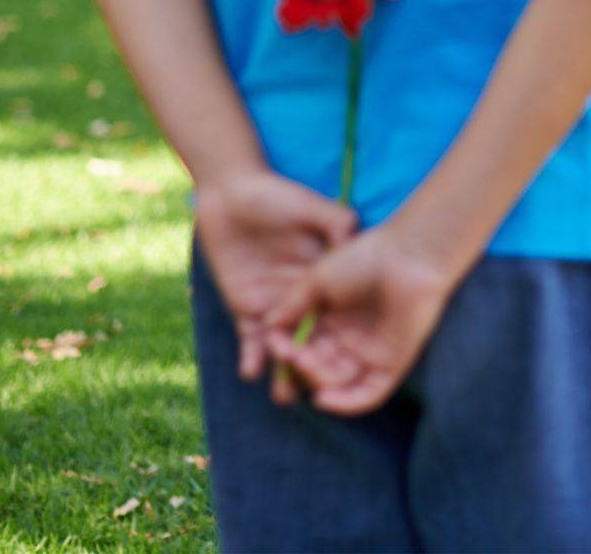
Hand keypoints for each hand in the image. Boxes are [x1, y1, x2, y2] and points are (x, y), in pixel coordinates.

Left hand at [193, 169, 358, 385]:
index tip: (348, 363)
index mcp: (326, 276)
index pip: (339, 315)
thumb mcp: (312, 207)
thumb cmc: (277, 196)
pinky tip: (250, 371)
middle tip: (317, 394)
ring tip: (285, 396)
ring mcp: (276, 305)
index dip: (343, 340)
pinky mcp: (247, 308)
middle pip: (315, 340)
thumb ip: (337, 221)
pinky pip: (250, 341)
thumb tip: (357, 240)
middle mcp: (304, 297)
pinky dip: (251, 358)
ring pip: (285, 349)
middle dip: (316, 369)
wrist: (232, 194)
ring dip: (284, 374)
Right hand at [260, 222, 462, 414]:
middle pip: (318, 367)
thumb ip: (293, 303)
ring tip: (306, 364)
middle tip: (291, 355)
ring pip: (338, 383)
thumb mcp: (318, 278)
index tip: (271, 344)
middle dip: (301, 366)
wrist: (409, 255)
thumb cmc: (364, 258)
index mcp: (333, 319)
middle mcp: (351, 339)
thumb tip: (267, 327)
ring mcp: (372, 353)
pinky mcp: (393, 364)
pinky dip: (346, 403)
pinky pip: (368, 393)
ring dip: (318, 381)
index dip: (285, 349)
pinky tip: (323, 399)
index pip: (303, 346)